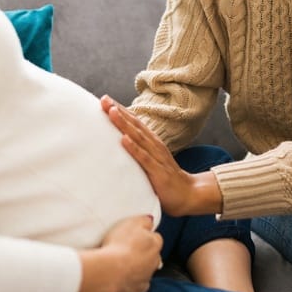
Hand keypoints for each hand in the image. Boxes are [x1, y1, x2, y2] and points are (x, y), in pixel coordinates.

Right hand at [78, 215, 161, 291]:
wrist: (110, 271)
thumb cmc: (120, 245)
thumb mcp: (132, 222)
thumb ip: (144, 220)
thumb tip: (150, 220)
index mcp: (155, 244)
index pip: (155, 237)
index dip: (145, 236)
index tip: (135, 236)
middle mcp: (154, 261)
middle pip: (152, 255)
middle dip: (143, 253)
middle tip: (127, 249)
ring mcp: (146, 276)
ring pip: (145, 270)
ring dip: (138, 267)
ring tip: (122, 263)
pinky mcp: (138, 289)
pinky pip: (137, 283)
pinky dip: (132, 280)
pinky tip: (122, 275)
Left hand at [100, 96, 222, 215]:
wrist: (187, 193)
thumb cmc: (164, 176)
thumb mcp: (150, 159)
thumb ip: (137, 150)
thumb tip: (117, 142)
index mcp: (151, 141)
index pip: (134, 121)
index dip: (120, 109)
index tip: (105, 99)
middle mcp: (153, 145)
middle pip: (134, 124)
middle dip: (119, 111)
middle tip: (104, 99)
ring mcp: (156, 157)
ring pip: (138, 137)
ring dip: (124, 124)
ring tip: (112, 112)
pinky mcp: (158, 171)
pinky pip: (144, 158)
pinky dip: (134, 148)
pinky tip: (124, 140)